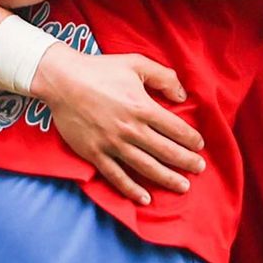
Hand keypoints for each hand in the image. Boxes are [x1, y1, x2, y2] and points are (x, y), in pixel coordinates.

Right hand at [34, 47, 205, 206]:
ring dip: (167, 178)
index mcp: (142, 107)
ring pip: (146, 167)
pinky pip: (116, 176)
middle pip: (166, 151)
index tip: (199, 145)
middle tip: (199, 168)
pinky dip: (131, 190)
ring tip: (183, 186)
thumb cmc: (101, 70)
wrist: (62, 81)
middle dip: (186, 162)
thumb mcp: (136, 63)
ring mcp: (112, 144)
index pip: (175, 129)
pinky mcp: (95, 154)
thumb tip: (182, 97)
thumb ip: (164, 77)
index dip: (191, 139)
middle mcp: (130, 129)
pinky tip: (145, 198)